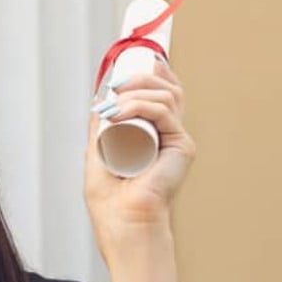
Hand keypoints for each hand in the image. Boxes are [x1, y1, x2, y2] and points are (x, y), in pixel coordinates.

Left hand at [85, 61, 195, 243]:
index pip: (163, 95)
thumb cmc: (110, 199)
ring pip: (166, 96)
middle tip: (114, 86)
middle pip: (167, 90)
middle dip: (140, 78)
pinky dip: (141, 106)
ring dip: (134, 93)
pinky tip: (121, 111)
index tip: (140, 61)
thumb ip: (100, 129)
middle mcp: (170, 134)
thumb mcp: (98, 152)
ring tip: (111, 107)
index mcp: (154, 134)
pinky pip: (165, 113)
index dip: (156, 73)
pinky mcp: (182, 146)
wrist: (123, 221)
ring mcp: (177, 139)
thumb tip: (99, 100)